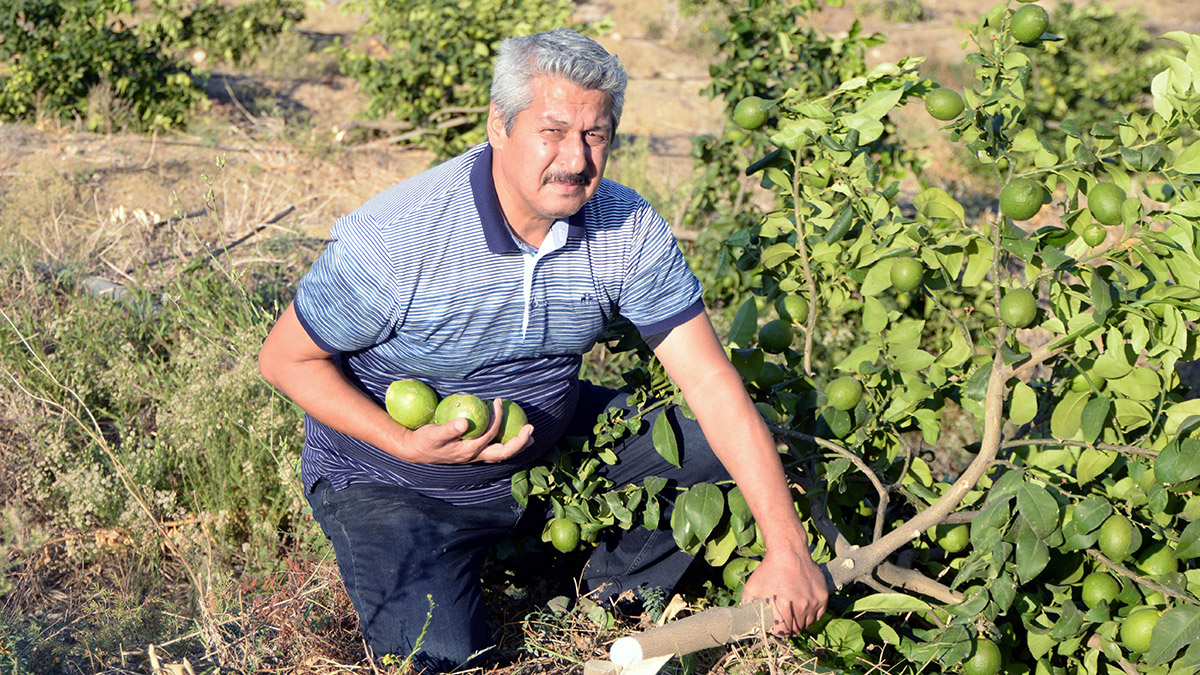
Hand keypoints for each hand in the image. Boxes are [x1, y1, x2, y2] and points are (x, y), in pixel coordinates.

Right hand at [398, 398, 533, 464]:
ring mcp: (475, 456)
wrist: (415, 451)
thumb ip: (448, 429)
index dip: (497, 418)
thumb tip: (464, 423)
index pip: (490, 434)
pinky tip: (510, 435)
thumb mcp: (434, 435)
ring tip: (529, 436)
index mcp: (469, 451)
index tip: (498, 401)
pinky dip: (506, 443)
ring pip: (501, 454)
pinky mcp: (472, 453)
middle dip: (520, 442)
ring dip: (516, 445)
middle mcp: (475, 456)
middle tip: (531, 428)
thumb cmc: (425, 441)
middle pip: (503, 453)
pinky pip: (495, 450)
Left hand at [740, 546, 828, 635]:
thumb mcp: (752, 587)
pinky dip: (811, 616)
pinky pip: (818, 615)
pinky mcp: (823, 596)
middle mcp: (801, 605)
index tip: (776, 628)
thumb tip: (745, 621)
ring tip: (793, 615)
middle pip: (796, 629)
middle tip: (784, 623)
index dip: (778, 632)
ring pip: (808, 624)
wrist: (789, 552)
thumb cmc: (769, 569)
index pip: (784, 632)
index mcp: (784, 605)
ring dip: (800, 623)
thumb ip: (747, 606)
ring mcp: (814, 601)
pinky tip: (803, 609)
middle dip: (789, 630)